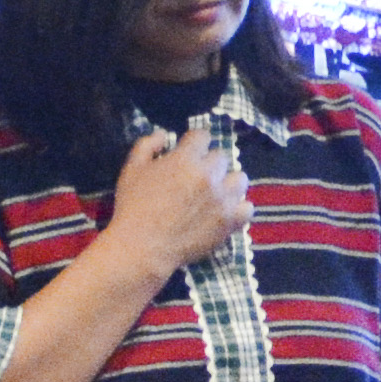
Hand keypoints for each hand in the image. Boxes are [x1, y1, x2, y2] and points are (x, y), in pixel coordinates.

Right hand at [105, 126, 250, 270]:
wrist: (142, 247)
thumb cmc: (133, 207)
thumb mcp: (132, 169)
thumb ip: (147, 145)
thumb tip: (164, 134)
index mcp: (186, 159)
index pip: (203, 136)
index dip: (194, 143)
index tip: (189, 152)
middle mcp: (209, 175)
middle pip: (221, 158)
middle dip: (209, 164)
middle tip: (197, 177)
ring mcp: (223, 199)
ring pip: (240, 179)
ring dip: (228, 183)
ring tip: (215, 193)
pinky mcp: (230, 221)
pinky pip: (248, 208)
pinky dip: (239, 208)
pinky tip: (226, 211)